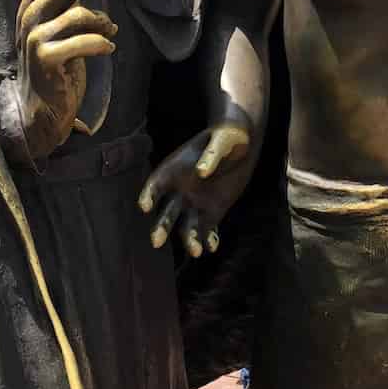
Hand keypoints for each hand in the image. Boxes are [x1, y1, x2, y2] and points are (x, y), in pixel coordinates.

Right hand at [15, 0, 127, 159]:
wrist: (38, 111)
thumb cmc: (55, 67)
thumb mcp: (59, 28)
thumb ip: (70, 4)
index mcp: (32, 3)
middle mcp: (29, 16)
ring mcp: (35, 38)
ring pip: (79, 13)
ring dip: (104, 20)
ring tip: (111, 31)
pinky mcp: (46, 60)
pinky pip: (84, 41)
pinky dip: (102, 43)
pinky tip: (107, 50)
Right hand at [138, 123, 251, 255]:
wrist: (242, 143)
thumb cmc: (228, 136)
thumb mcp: (223, 140)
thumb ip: (212, 155)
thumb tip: (201, 172)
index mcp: (175, 169)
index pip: (157, 184)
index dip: (149, 195)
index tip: (145, 206)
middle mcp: (180, 190)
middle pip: (168, 212)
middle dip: (162, 227)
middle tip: (156, 242)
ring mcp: (196, 203)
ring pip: (187, 226)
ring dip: (189, 239)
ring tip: (195, 252)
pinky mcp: (213, 212)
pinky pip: (207, 230)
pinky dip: (208, 240)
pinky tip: (211, 248)